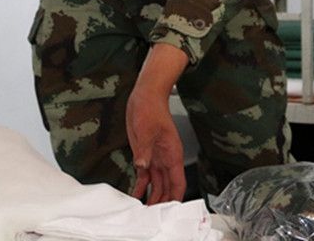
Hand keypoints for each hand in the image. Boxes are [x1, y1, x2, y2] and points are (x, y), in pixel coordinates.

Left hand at [126, 44, 188, 203]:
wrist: (144, 97)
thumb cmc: (151, 109)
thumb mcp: (146, 129)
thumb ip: (145, 150)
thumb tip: (143, 166)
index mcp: (172, 154)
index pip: (178, 182)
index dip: (175, 198)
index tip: (170, 212)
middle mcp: (166, 159)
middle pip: (168, 188)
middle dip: (162, 203)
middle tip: (152, 216)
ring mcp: (155, 158)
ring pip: (157, 184)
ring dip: (152, 198)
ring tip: (144, 211)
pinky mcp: (145, 155)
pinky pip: (144, 176)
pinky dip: (141, 187)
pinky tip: (135, 196)